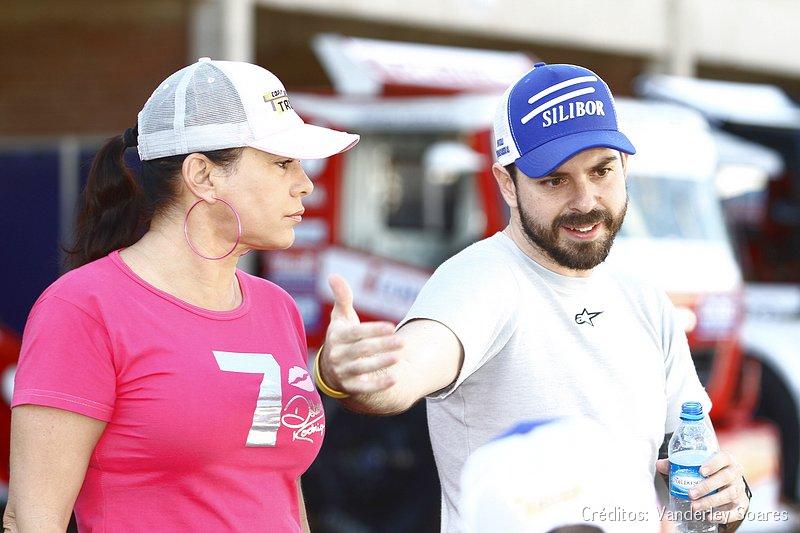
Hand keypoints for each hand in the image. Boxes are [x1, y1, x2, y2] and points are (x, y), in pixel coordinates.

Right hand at [319, 275, 404, 394]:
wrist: (329, 368)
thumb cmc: (341, 337)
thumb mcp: (340, 317)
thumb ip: (342, 298)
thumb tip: (333, 275)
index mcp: (336, 337)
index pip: (356, 333)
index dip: (373, 330)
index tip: (391, 327)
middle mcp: (337, 355)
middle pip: (362, 350)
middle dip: (382, 345)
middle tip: (402, 342)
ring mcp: (342, 372)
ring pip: (362, 368)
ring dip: (381, 363)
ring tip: (399, 357)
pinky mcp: (349, 387)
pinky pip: (363, 387)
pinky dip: (378, 384)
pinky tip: (394, 379)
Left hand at [656, 451, 748, 523]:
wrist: (728, 480)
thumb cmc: (709, 470)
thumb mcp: (697, 463)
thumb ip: (678, 463)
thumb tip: (660, 465)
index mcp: (726, 459)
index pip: (723, 458)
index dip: (713, 464)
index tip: (701, 471)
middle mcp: (735, 473)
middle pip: (725, 478)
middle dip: (707, 486)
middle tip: (691, 494)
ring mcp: (740, 488)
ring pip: (730, 495)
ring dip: (712, 502)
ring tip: (695, 507)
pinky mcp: (742, 503)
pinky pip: (737, 511)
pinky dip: (724, 515)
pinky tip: (710, 516)